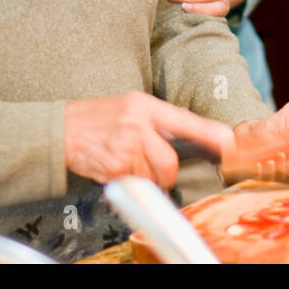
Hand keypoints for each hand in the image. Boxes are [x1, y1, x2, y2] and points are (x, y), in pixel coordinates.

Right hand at [63, 91, 233, 189]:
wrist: (60, 130)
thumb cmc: (98, 118)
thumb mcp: (130, 106)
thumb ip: (159, 119)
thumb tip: (191, 134)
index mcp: (145, 106)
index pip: (185, 121)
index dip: (209, 134)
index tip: (228, 143)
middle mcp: (137, 124)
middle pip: (170, 161)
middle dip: (164, 171)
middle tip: (149, 164)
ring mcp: (125, 146)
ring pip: (152, 176)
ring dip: (144, 177)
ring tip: (125, 161)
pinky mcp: (113, 166)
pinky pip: (134, 182)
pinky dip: (127, 181)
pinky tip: (114, 166)